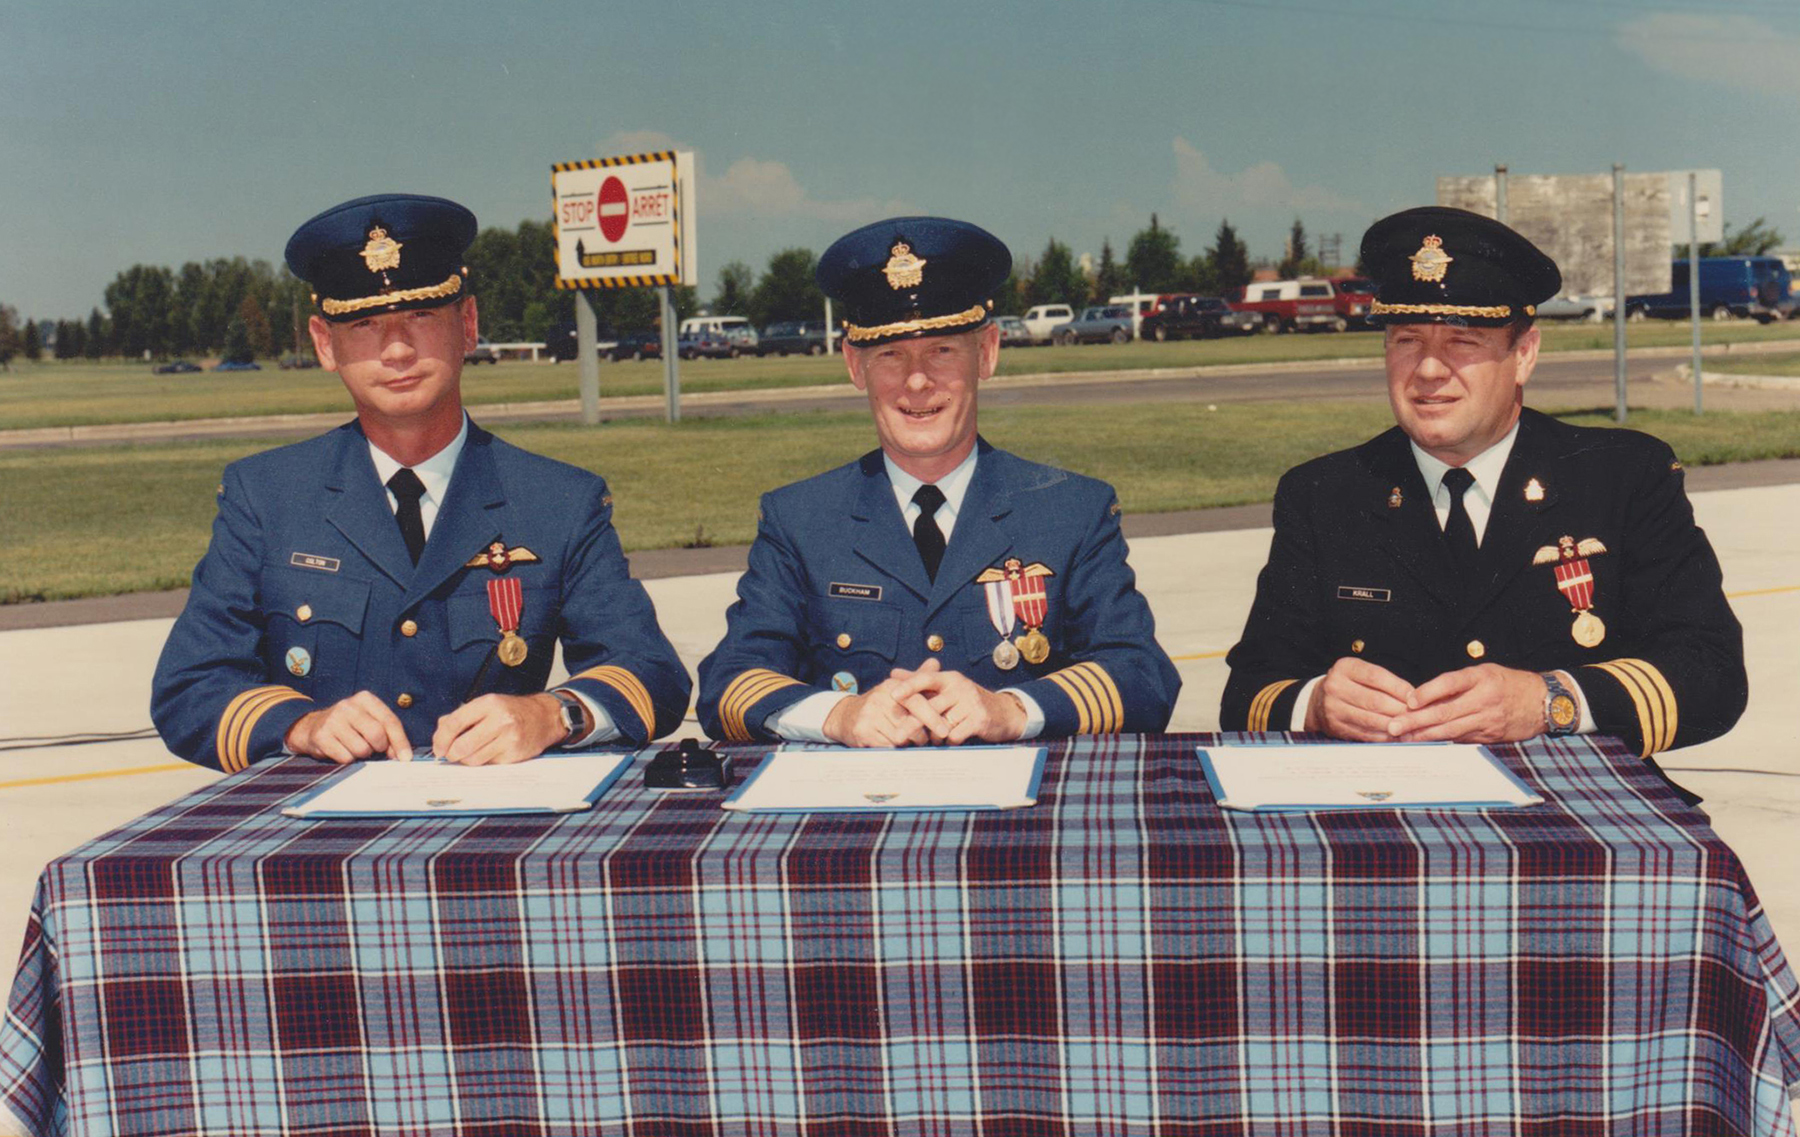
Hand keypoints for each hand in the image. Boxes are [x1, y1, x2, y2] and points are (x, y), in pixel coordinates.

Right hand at [284, 691, 411, 763]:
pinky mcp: (321, 736)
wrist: (312, 726)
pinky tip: (341, 749)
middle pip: (376, 734)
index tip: (406, 758)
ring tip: (354, 746)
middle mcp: (348, 706)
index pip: (390, 721)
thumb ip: (388, 733)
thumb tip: (401, 756)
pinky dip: (348, 759)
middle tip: (374, 749)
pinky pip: (346, 757)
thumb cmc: (349, 725)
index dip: (400, 742)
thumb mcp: (369, 721)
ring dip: (362, 754)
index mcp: (365, 699)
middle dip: (379, 747)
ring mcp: (333, 720)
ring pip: (362, 749)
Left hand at [431, 693, 563, 765]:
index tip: (438, 748)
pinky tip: (489, 752)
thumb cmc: (512, 711)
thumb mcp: (487, 705)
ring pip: (474, 759)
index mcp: (489, 704)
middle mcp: (500, 720)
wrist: (544, 717)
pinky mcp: (514, 755)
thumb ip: (461, 716)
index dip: (441, 738)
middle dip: (451, 754)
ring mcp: (509, 739)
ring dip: (466, 760)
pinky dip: (484, 762)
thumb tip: (440, 734)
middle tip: (450, 754)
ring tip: (471, 752)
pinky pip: (489, 764)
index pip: (455, 722)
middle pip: (462, 746)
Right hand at [822, 666, 938, 747]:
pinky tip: (893, 746)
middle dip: (921, 736)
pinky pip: (888, 747)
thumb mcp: (897, 688)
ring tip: (908, 742)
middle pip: (910, 724)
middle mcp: (879, 698)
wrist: (846, 716)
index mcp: (892, 686)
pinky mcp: (862, 731)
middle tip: (927, 741)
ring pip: (900, 738)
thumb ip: (917, 678)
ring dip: (908, 744)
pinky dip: (894, 750)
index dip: (933, 717)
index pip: (917, 702)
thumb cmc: (880, 704)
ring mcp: (869, 715)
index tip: (945, 730)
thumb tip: (935, 662)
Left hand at [900, 659, 1027, 743]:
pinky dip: (949, 742)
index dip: (909, 686)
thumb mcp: (947, 687)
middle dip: (912, 723)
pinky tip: (952, 740)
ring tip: (934, 739)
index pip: (926, 679)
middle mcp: (960, 687)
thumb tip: (893, 674)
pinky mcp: (979, 719)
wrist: (1004, 713)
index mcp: (950, 678)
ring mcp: (971, 703)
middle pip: (930, 707)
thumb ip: (920, 681)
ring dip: (934, 736)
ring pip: (941, 725)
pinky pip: (955, 735)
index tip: (892, 695)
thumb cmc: (967, 701)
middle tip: (897, 737)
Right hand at [1304, 658, 1415, 740]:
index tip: (1414, 697)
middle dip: (1399, 709)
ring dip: (1394, 725)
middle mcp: (1335, 687)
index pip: (1376, 677)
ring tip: (1409, 727)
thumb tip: (1411, 696)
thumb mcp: (1359, 673)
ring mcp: (1333, 708)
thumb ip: (1383, 680)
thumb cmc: (1348, 685)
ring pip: (1371, 719)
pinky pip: (1365, 734)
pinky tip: (1395, 735)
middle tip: (1416, 715)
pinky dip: (1383, 736)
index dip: (1398, 687)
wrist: (1317, 702)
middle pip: (1375, 700)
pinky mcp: (1336, 727)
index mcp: (1344, 668)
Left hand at [1386, 664, 1545, 742]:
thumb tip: (1423, 696)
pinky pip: (1461, 739)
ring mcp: (1488, 720)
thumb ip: (1457, 683)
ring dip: (1424, 735)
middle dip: (1417, 721)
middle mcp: (1484, 699)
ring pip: (1451, 730)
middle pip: (1445, 711)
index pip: (1450, 683)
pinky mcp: (1490, 736)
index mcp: (1481, 678)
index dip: (1428, 692)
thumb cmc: (1508, 683)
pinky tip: (1424, 744)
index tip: (1408, 700)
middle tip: (1394, 726)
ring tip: (1403, 738)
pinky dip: (1441, 742)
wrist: (1544, 702)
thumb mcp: (1485, 673)